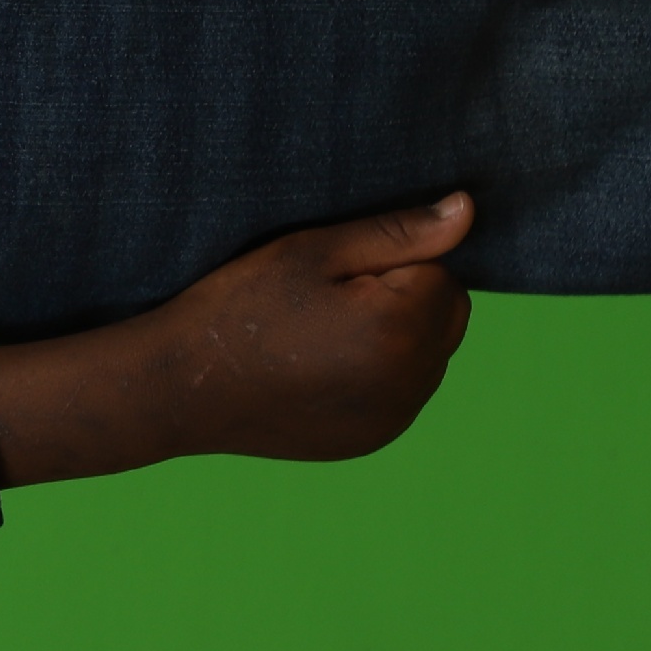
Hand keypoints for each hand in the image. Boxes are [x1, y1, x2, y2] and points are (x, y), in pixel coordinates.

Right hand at [0, 195, 477, 486]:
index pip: (443, 273)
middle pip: (446, 317)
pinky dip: (374, 375)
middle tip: (327, 299)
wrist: (181, 387)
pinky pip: (399, 392)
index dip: (389, 262)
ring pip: (425, 356)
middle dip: (405, 299)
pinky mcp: (372, 440)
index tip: (330, 275)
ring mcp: (394, 419)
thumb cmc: (239, 306)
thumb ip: (397, 233)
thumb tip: (468, 210)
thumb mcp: (311, 252)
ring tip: (319, 334)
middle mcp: (411, 384)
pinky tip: (318, 368)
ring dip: (393, 338)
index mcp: (401, 331)